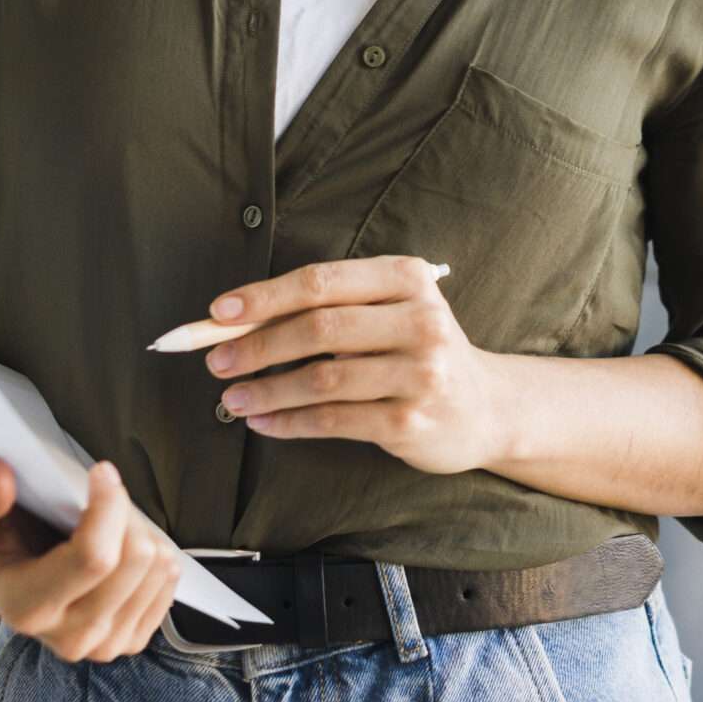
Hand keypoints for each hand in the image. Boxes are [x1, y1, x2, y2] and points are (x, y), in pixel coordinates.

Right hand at [0, 458, 180, 663]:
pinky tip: (121, 546)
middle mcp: (67, 638)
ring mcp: (102, 644)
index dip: (109, 504)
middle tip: (100, 496)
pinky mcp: (129, 639)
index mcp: (24, 608)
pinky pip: (169, 585)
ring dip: (139, 532)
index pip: (95, 558)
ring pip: (158, 570)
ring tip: (106, 523)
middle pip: (136, 561)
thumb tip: (0, 478)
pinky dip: (153, 554)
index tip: (100, 471)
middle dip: (125, 513)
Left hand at [203, 255, 508, 474]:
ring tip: (232, 396)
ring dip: (267, 389)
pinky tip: (264, 422)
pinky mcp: (411, 420)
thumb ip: (327, 309)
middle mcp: (420, 320)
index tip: (219, 313)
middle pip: (320, 328)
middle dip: (258, 345)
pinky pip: (335, 420)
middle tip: (216, 360)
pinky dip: (289, 422)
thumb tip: (239, 321)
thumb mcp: (389, 312)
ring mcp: (420, 372)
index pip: (323, 281)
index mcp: (408, 278)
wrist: (486, 406)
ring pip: (322, 379)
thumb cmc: (418, 351)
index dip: (265, 296)